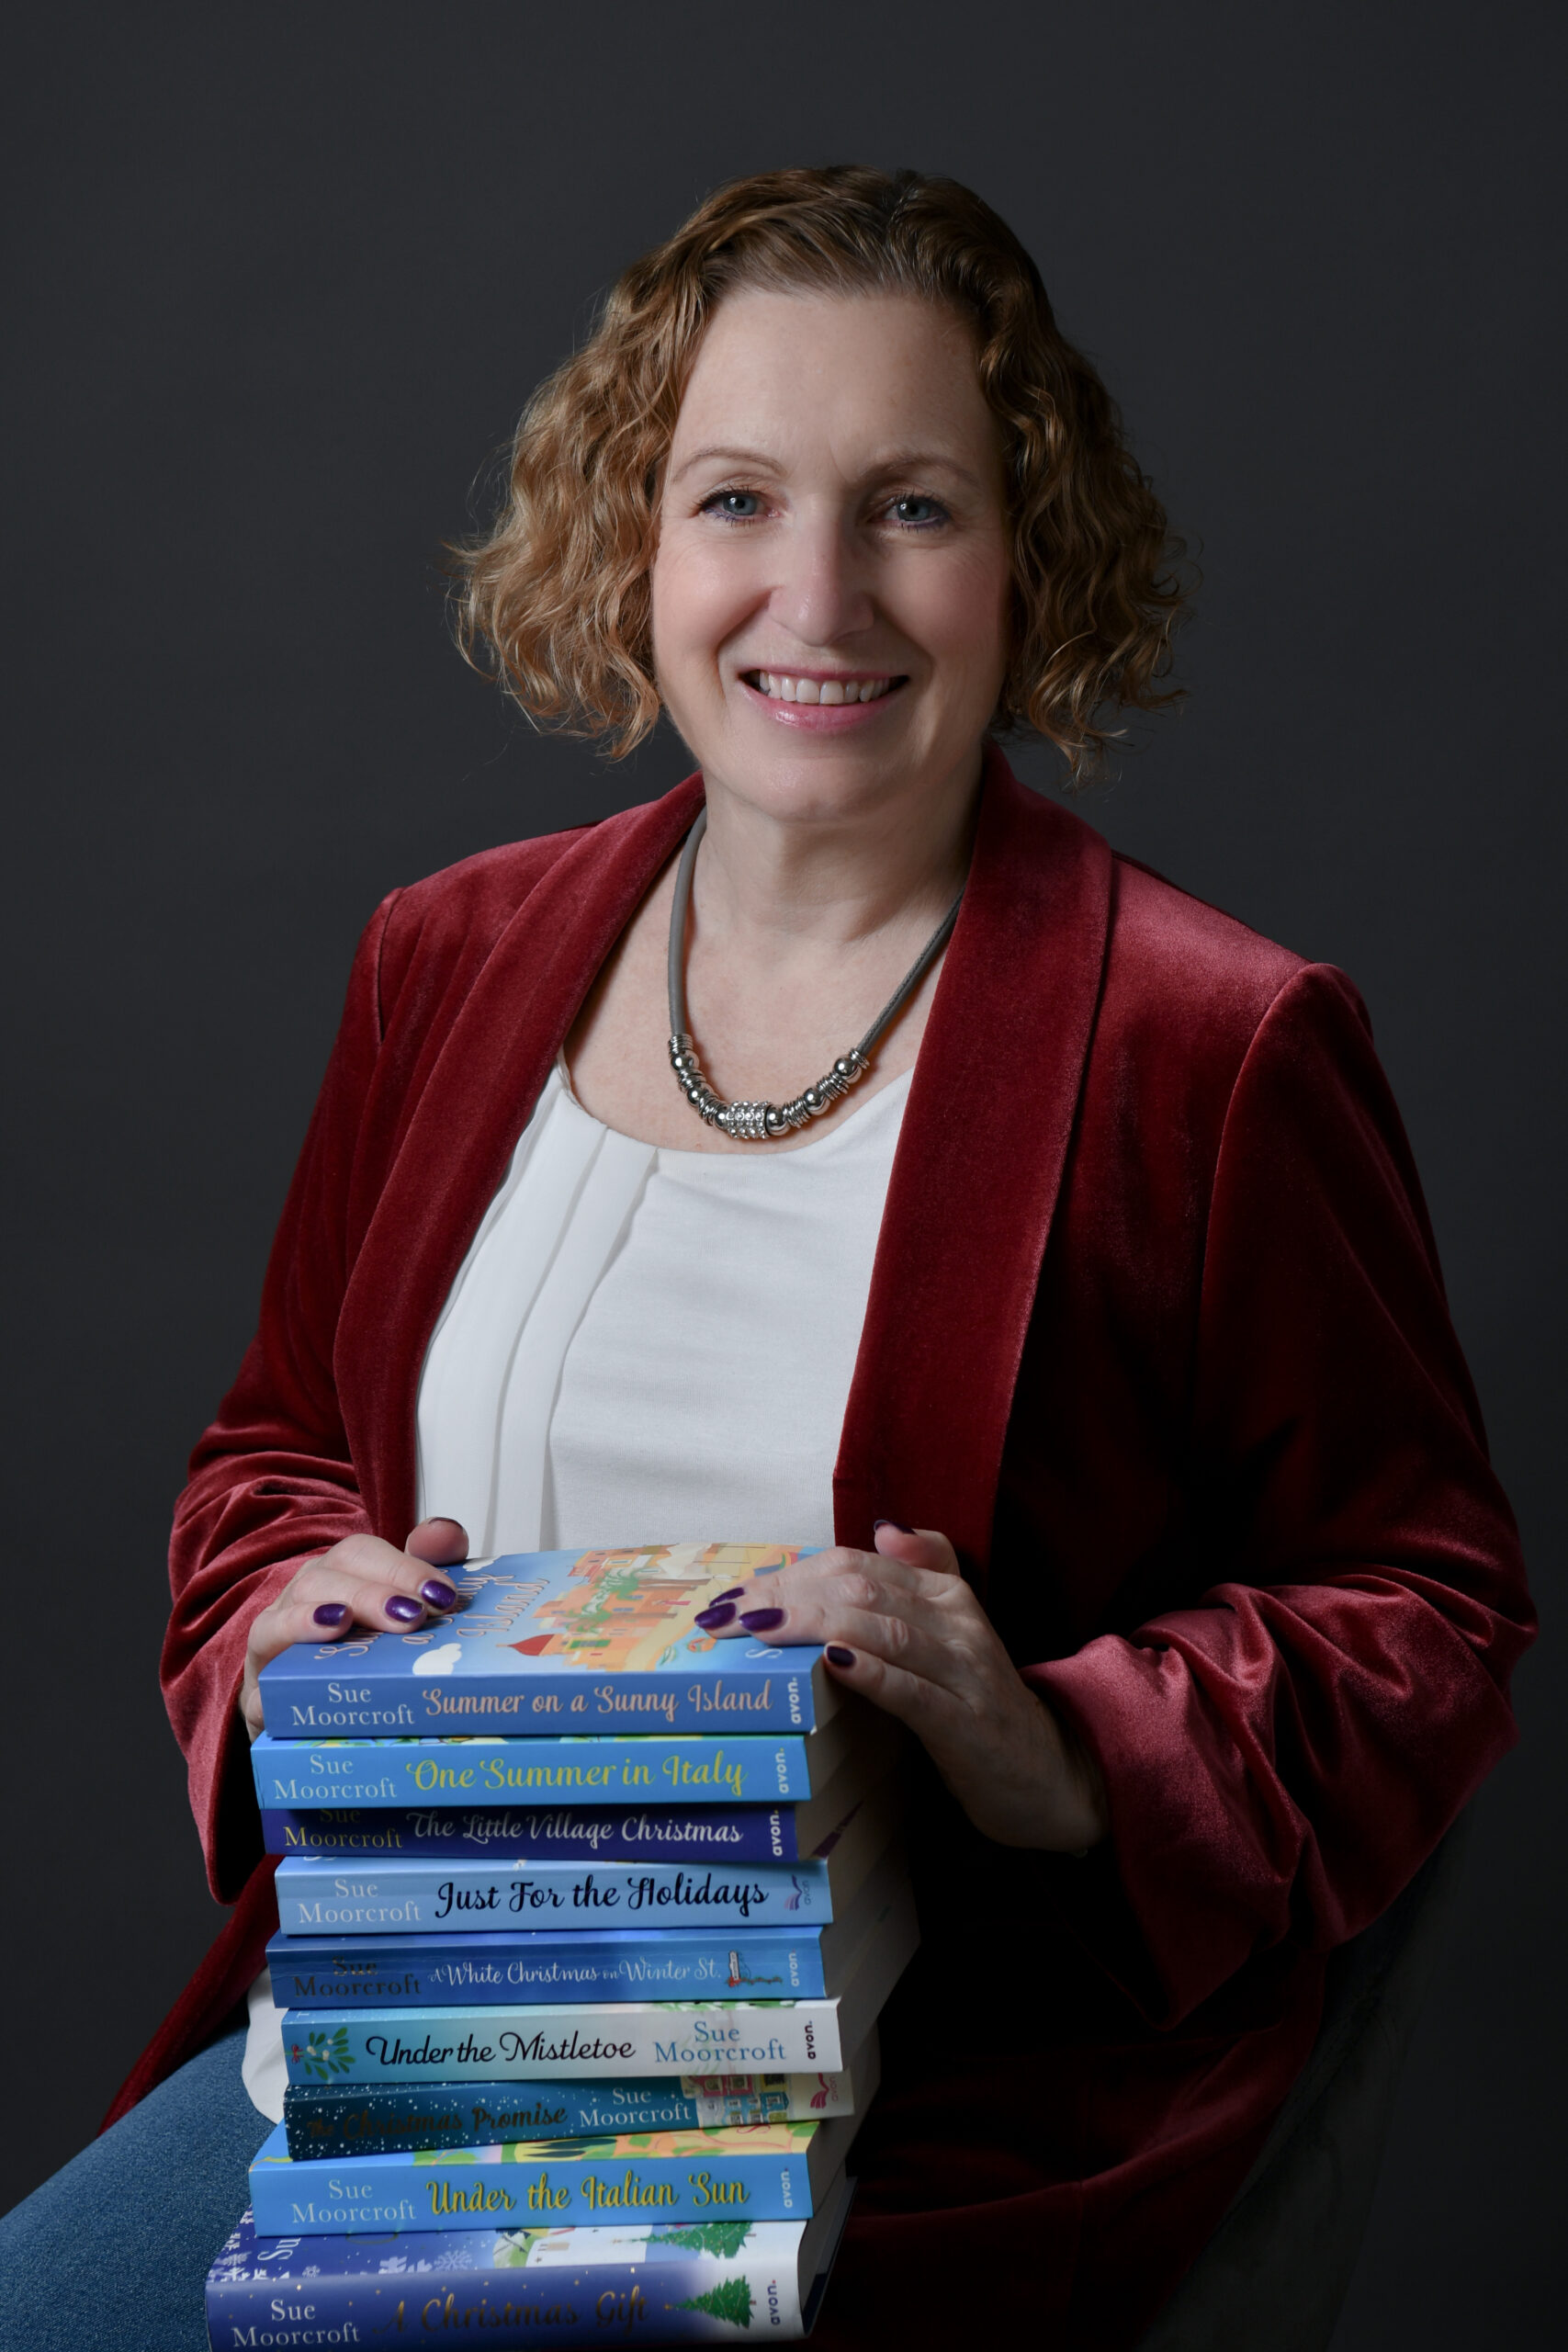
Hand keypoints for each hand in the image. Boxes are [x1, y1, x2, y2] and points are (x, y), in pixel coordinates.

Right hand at [238, 1518, 468, 1739]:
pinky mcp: (258, 1687)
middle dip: (372, 1592)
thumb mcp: (397, 1618)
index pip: (363, 1554)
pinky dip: (288, 1647)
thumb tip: (446, 1533)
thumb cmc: (354, 1661)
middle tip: (411, 1616)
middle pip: (328, 1576)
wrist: (303, 1717)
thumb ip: (422, 1573)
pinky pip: (262, 1663)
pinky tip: (312, 1657)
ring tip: (347, 1623)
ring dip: (320, 1615)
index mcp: (338, 1576)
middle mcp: (302, 1598)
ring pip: (287, 1611)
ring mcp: (274, 1639)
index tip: (441, 1595)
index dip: (403, 1567)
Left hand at [697, 1524, 1107, 1851]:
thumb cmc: (976, 1704)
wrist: (1045, 1773)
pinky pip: (913, 1690)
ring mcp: (964, 1671)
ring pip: (881, 1628)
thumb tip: (884, 1526)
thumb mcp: (949, 1634)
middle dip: (784, 1597)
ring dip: (810, 1625)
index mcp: (945, 1593)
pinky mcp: (966, 1723)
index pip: (855, 1566)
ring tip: (756, 1631)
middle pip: (858, 1589)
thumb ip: (923, 1572)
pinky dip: (870, 1672)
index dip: (789, 1575)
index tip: (734, 1597)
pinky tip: (830, 1664)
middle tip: (726, 1616)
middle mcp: (956, 1620)